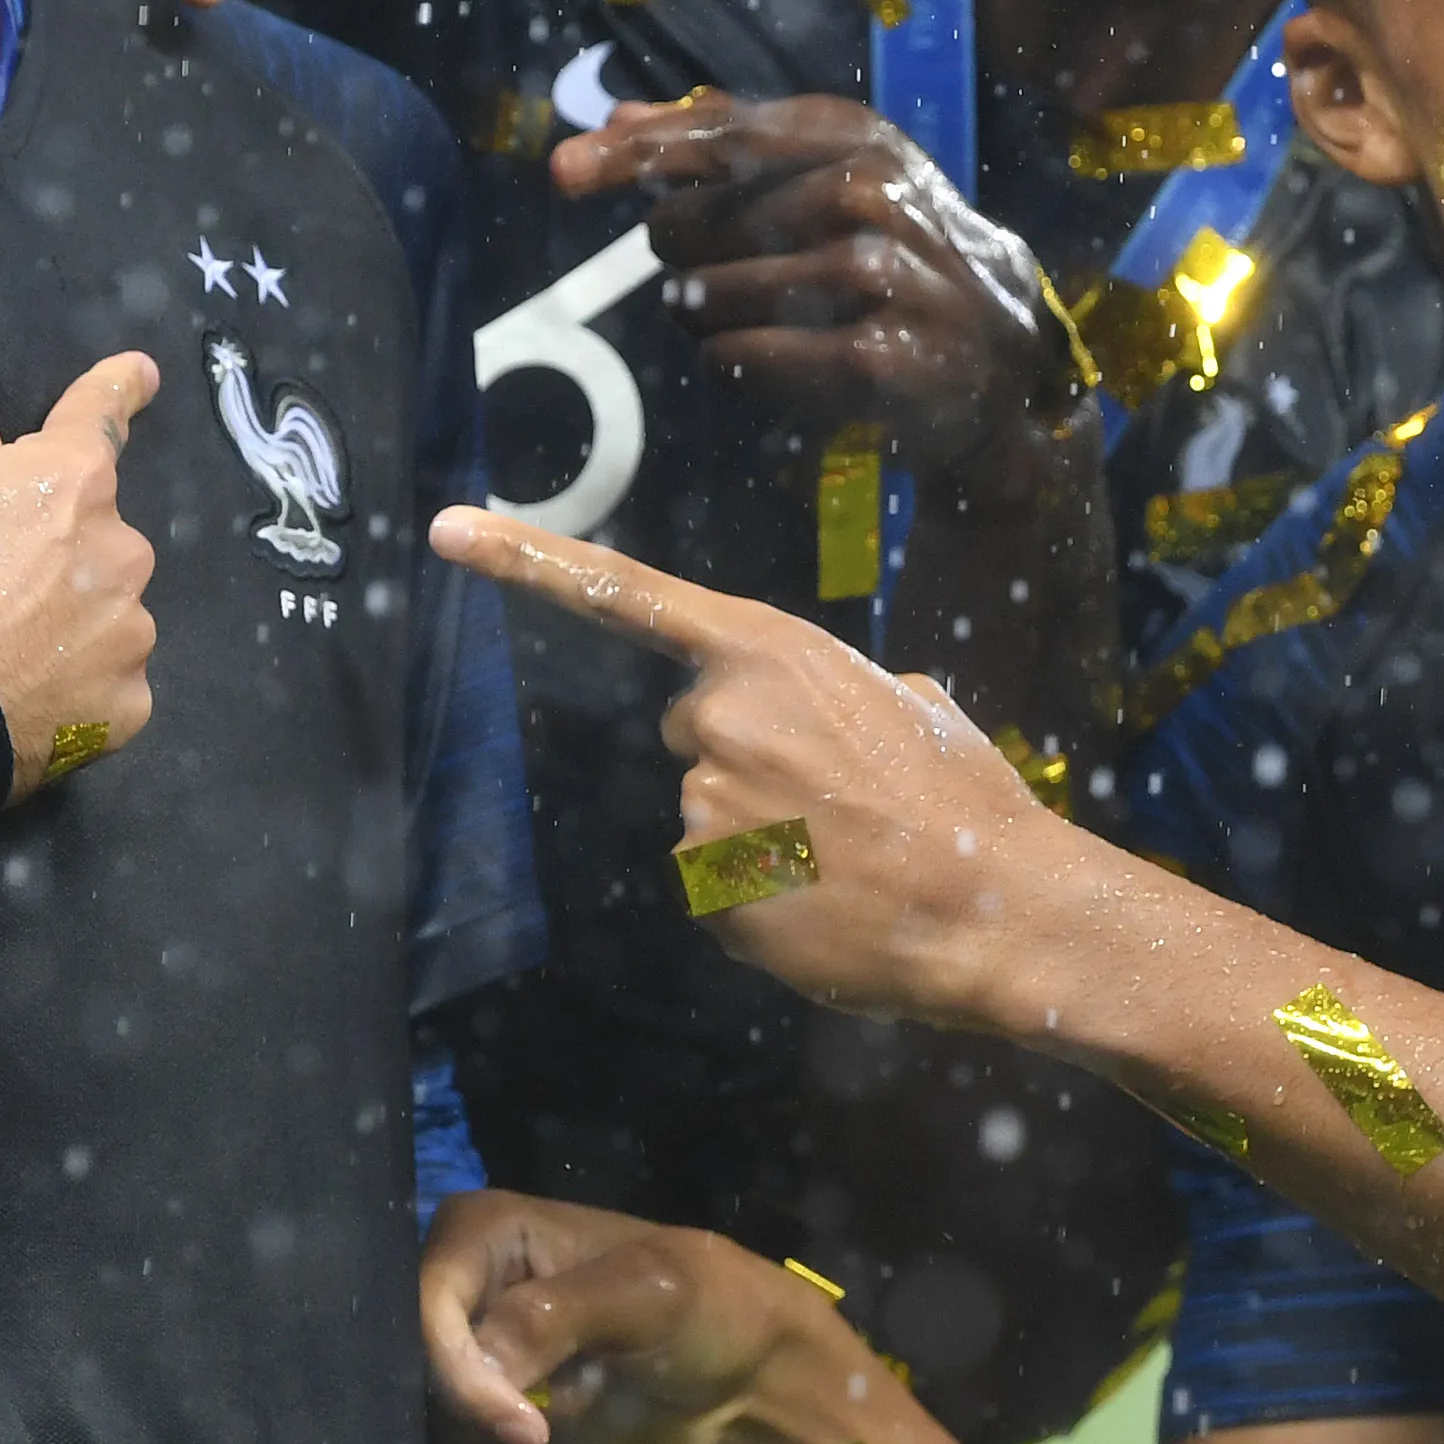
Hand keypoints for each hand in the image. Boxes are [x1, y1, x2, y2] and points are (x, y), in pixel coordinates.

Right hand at [0, 355, 160, 797]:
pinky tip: (25, 696)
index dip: (119, 389)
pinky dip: (74, 687)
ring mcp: (130, 633)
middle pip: (95, 535)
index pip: (101, 417)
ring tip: (0, 653)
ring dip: (69, 622)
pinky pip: (106, 683)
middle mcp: (121, 550)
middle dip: (56, 549)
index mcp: (71, 480)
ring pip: (106, 611)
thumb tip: (1, 452)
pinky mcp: (126, 708)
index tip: (143, 374)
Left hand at [427, 505, 1069, 1025]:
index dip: (528, 560)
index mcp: (769, 654)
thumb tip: (835, 721)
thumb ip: (838, 695)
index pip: (624, 593)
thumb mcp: (911, 707)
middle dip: (748, 755)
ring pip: (709, 814)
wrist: (996, 911)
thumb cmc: (966, 803)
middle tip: (837, 795)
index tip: (447, 532)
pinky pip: (719, 886)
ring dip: (763, 833)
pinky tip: (826, 901)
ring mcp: (706, 808)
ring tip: (846, 854)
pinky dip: (763, 898)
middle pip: (693, 728)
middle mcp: (719, 719)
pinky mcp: (706, 890)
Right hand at [437, 1194, 853, 1443]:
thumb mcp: (646, 1292)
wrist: (746, 1384)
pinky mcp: (489, 1411)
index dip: (457, 1366)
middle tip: (538, 1438)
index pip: (425, 1298)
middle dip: (466, 1412)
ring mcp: (472, 1353)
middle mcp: (463, 1287)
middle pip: (409, 1361)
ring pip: (426, 1415)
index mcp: (485, 1230)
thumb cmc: (709, 1309)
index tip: (522, 1425)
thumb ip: (556, 1314)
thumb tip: (480, 1358)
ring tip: (551, 1441)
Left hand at [552, 95, 1082, 471]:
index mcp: (853, 137)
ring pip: (716, 293)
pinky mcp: (880, 356)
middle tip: (689, 268)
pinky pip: (750, 356)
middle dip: (676, 252)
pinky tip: (744, 355)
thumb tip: (614, 112)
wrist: (997, 355)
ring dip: (699, 311)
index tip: (564, 170)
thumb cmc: (892, 255)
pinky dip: (730, 358)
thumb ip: (724, 144)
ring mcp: (880, 275)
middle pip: (700, 220)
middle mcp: (870, 193)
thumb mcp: (827, 178)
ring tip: (720, 314)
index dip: (634, 151)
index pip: (718, 136)